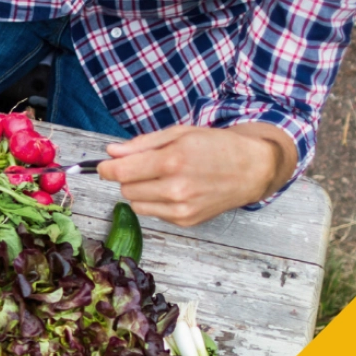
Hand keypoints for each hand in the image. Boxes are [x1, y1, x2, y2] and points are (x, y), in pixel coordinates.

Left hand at [97, 124, 296, 226]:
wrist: (251, 170)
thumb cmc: (215, 146)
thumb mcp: (179, 134)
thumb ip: (142, 144)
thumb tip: (111, 152)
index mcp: (172, 161)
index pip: (121, 172)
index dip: (106, 169)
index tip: (103, 166)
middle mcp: (176, 188)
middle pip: (125, 188)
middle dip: (128, 177)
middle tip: (145, 166)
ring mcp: (181, 208)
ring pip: (135, 203)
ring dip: (140, 190)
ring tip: (162, 177)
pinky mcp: (185, 221)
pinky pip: (153, 213)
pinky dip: (155, 202)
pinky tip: (174, 190)